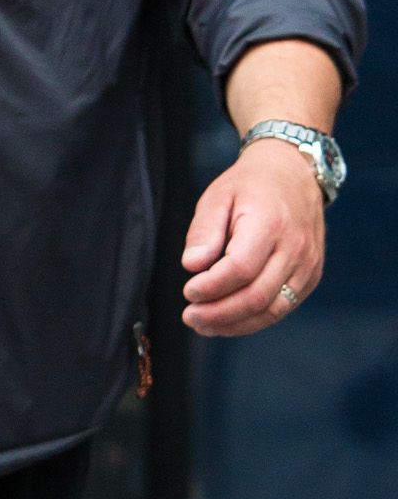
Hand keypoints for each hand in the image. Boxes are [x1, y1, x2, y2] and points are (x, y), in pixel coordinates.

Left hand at [181, 137, 325, 335]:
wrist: (294, 174)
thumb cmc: (251, 186)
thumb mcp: (217, 196)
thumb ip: (203, 231)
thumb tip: (192, 265)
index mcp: (270, 223)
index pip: (241, 268)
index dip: (211, 286)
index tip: (188, 290)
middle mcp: (295, 247)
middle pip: (256, 296)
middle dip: (218, 313)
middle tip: (190, 315)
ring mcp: (307, 264)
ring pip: (271, 310)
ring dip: (234, 324)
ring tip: (204, 324)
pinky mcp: (311, 276)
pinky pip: (282, 308)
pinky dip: (253, 321)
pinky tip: (228, 321)